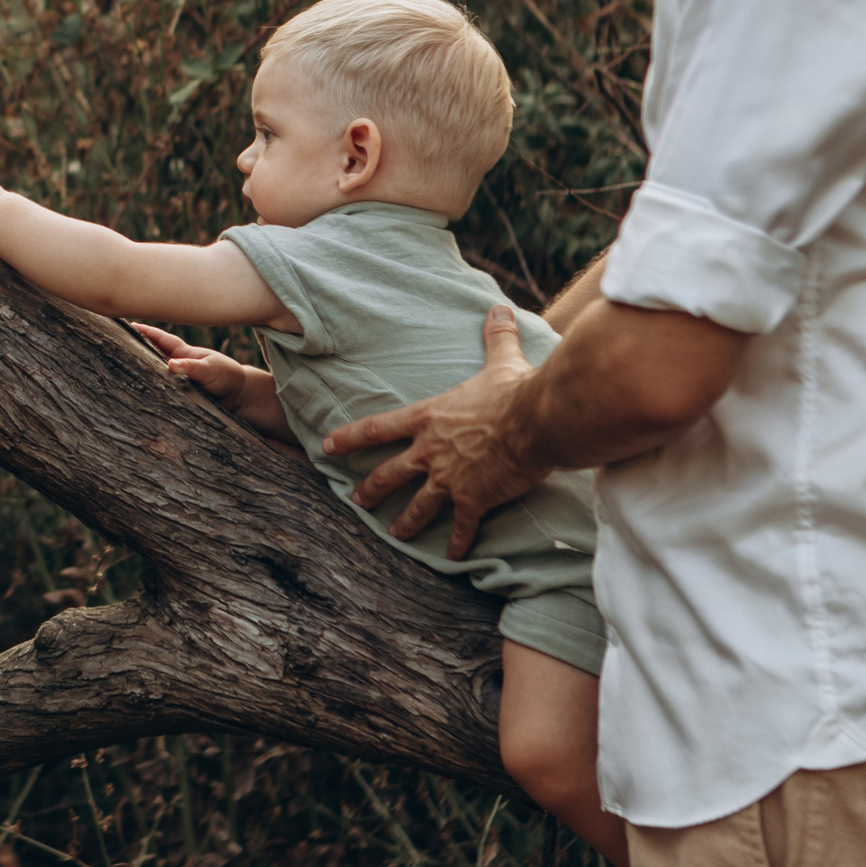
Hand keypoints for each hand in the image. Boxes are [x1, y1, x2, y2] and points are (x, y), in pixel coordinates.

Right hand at [129, 323, 298, 448]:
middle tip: (113, 341)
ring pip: (152, 372)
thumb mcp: (211, 370)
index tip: (127, 324)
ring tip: (115, 365)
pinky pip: (158, 390)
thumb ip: (191, 367)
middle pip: (150, 353)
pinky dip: (147, 389)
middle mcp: (176, 365)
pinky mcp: (176, 396)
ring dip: (137, 369)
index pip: (160, 339)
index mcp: (183, 353)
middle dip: (133, 347)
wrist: (239, 400)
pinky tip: (132, 391)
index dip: (144, 331)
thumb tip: (170, 365)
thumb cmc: (227, 378)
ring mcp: (175, 380)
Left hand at [319, 305, 545, 558]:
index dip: (350, 437)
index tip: (327, 445)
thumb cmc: (516, 390)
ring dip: (404, 523)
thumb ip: (495, 337)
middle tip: (355, 501)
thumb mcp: (501, 360)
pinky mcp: (474, 499)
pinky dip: (458, 543)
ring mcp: (449, 478)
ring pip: (417, 506)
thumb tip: (499, 309)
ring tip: (394, 535)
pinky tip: (454, 557)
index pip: (377, 428)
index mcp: (429, 417)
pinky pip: (462, 527)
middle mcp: (431, 450)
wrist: (537, 422)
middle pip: (389, 473)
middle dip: (370, 489)